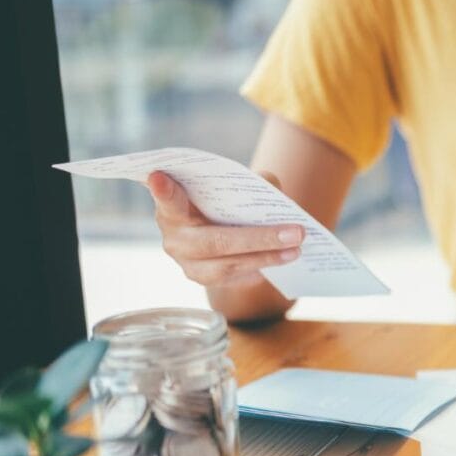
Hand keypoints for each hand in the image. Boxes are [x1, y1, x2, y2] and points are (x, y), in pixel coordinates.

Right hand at [148, 171, 304, 288]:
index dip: (162, 191)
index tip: (159, 176)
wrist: (220, 228)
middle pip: (214, 241)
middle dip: (258, 239)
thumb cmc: (223, 202)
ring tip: (296, 248)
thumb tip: (272, 189)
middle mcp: (174, 238)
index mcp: (172, 207)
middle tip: (296, 232)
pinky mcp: (204, 279)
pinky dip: (261, 266)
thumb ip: (249, 182)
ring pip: (228, 265)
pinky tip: (284, 258)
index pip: (167, 198)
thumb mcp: (233, 188)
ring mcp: (187, 263)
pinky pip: (235, 278)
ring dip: (266, 257)